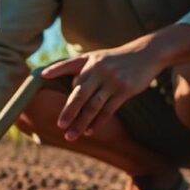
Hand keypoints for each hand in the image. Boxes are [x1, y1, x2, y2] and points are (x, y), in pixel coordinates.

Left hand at [40, 44, 164, 141]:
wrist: (146, 54)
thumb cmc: (114, 58)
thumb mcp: (94, 57)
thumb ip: (72, 67)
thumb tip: (48, 77)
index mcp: (88, 61)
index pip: (68, 67)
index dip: (56, 71)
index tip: (43, 76)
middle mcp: (98, 70)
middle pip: (80, 94)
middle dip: (69, 112)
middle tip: (60, 126)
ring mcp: (112, 81)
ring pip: (93, 106)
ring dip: (81, 122)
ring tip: (71, 135)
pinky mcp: (125, 90)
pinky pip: (109, 110)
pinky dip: (98, 122)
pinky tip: (89, 131)